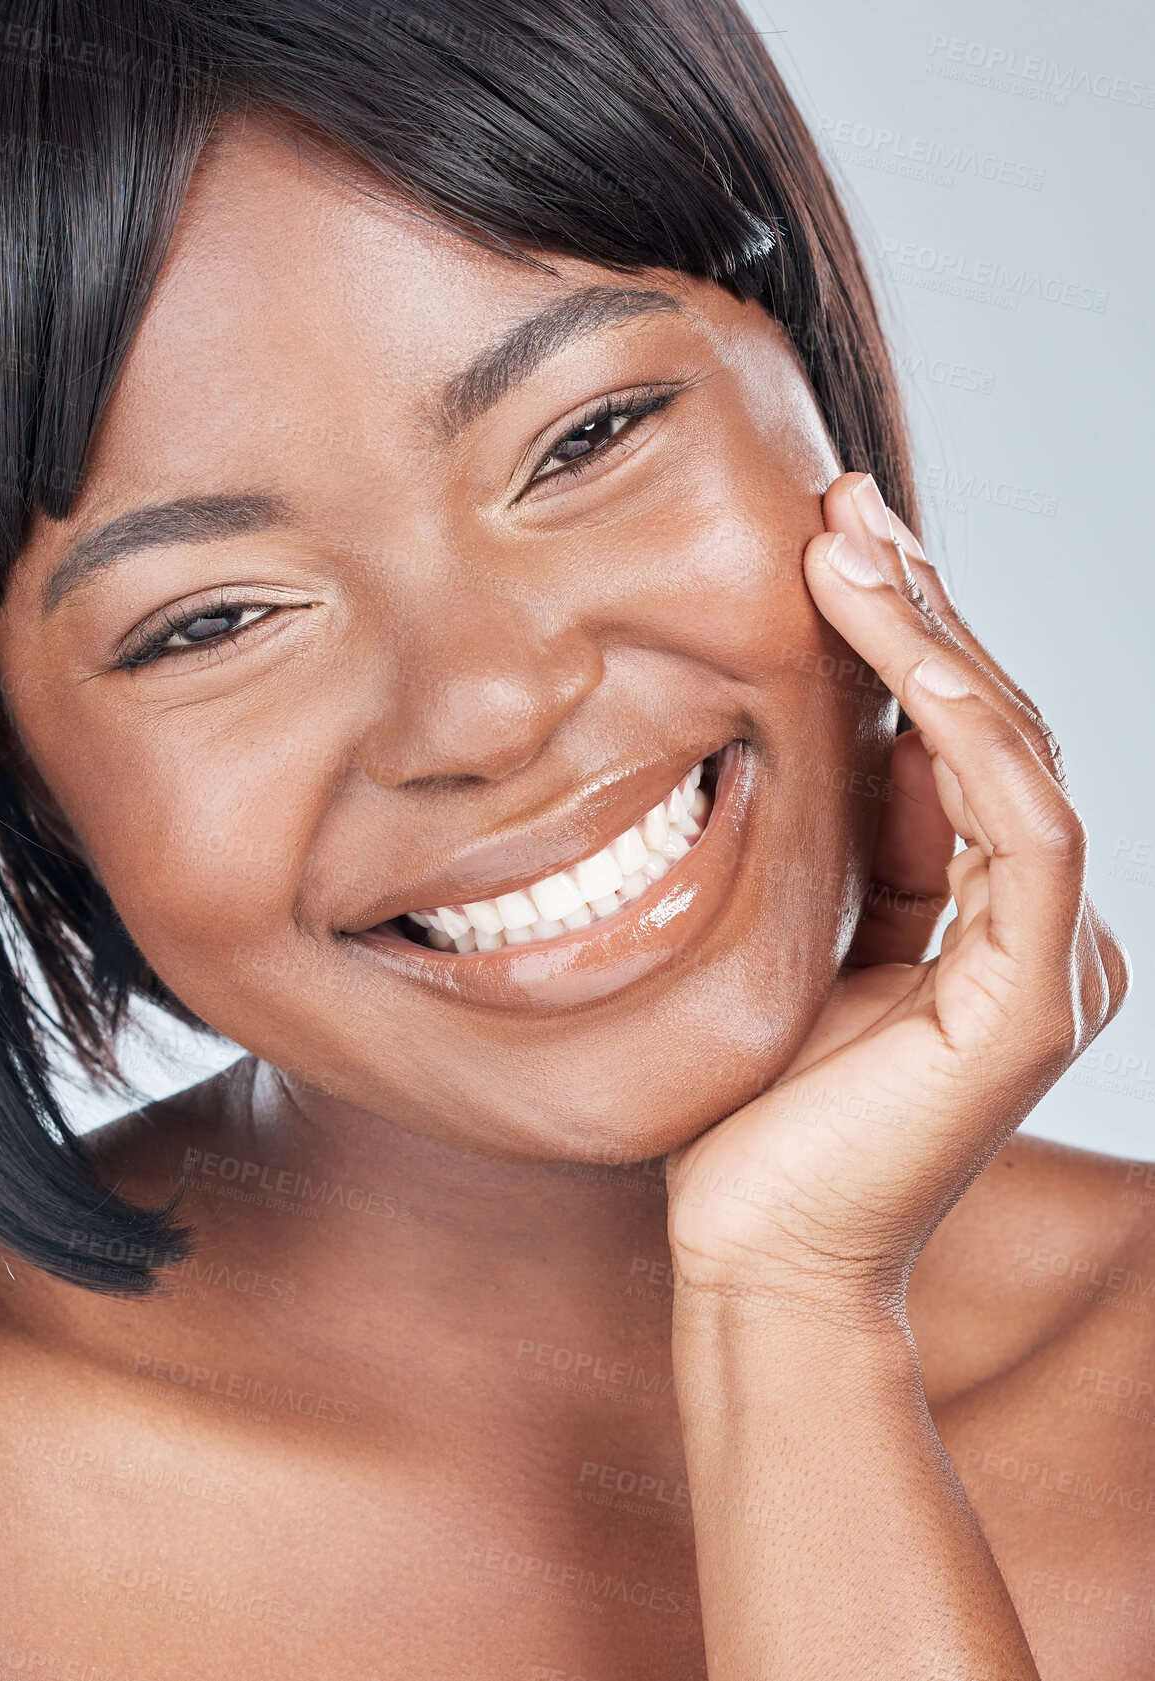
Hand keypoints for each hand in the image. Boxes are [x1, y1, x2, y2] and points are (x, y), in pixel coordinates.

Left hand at [666, 470, 1129, 1313]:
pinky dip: (965, 729)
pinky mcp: (1035, 997)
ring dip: (934, 640)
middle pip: (994, 729)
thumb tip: (855, 713)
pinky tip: (894, 649)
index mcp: (990, 917)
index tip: (832, 537)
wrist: (757, 1255)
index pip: (962, 741)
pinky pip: (1023, 825)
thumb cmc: (756, 1108)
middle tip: (842, 501)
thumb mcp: (803, 934)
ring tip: (848, 542)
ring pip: (1015, 755)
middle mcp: (1041, 930)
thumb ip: (857, 840)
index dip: (907, 632)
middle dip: (921, 607)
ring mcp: (1053, 962)